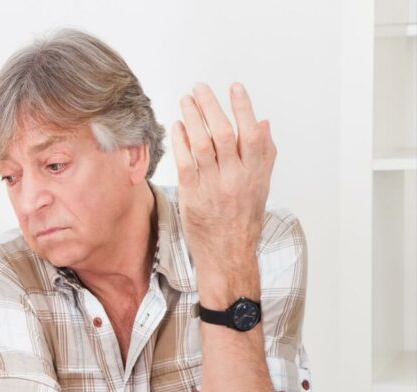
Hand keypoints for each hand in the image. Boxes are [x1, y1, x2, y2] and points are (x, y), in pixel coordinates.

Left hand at [172, 83, 275, 296]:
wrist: (228, 253)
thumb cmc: (244, 218)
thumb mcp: (261, 185)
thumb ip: (264, 154)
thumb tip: (264, 122)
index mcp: (256, 173)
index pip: (252, 133)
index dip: (243, 108)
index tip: (235, 87)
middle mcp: (236, 178)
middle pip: (224, 134)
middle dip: (211, 107)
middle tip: (200, 88)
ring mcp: (213, 187)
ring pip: (202, 145)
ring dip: (193, 119)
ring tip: (186, 100)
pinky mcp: (192, 195)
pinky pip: (185, 163)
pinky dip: (180, 142)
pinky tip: (177, 126)